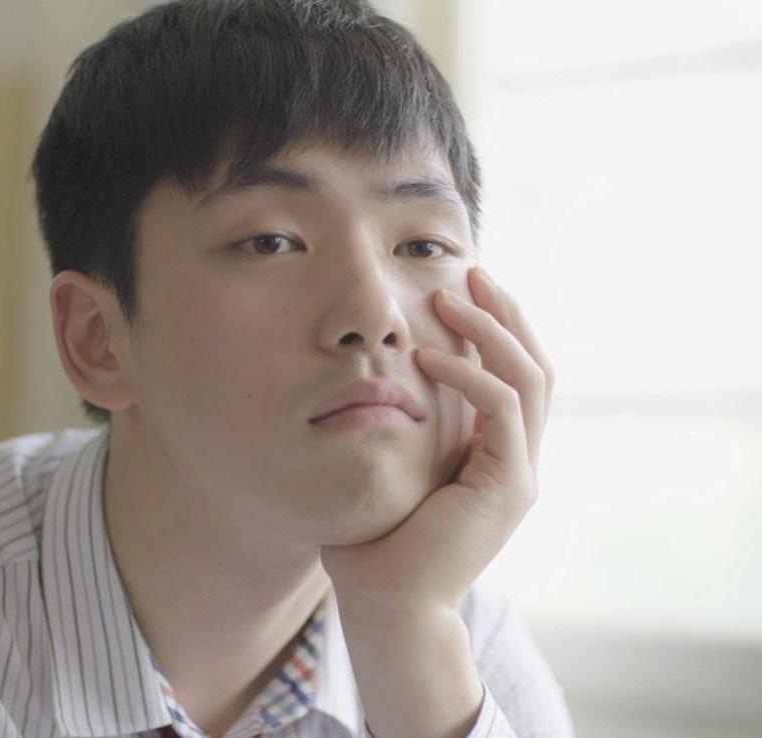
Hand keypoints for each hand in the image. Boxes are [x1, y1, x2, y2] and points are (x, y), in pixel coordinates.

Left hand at [320, 265, 555, 616]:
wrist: (385, 600)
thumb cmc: (377, 536)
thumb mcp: (395, 463)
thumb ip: (406, 423)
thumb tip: (380, 374)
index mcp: (497, 455)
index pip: (515, 374)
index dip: (498, 327)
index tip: (463, 288)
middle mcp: (517, 460)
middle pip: (535, 366)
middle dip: (504, 314)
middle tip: (470, 273)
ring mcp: (519, 473)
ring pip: (528, 379)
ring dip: (492, 331)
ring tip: (449, 297)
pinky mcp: (508, 486)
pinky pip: (500, 409)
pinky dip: (469, 375)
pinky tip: (427, 356)